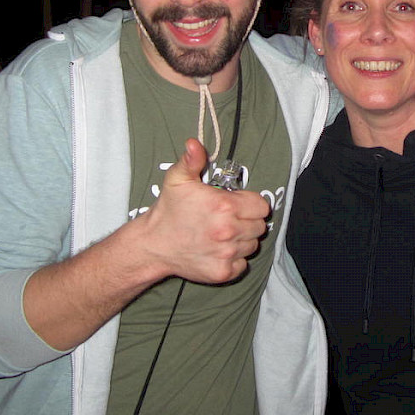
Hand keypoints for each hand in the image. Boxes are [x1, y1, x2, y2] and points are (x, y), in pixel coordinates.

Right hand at [138, 139, 269, 284]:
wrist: (153, 245)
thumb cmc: (168, 211)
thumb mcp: (177, 179)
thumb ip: (191, 160)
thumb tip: (194, 143)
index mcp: (225, 207)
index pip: (261, 207)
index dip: (251, 204)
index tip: (237, 205)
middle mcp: (229, 231)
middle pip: (260, 226)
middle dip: (247, 221)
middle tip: (228, 219)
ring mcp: (227, 253)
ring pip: (252, 245)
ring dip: (242, 240)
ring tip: (222, 234)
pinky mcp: (223, 272)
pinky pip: (243, 264)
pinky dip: (235, 259)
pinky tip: (219, 250)